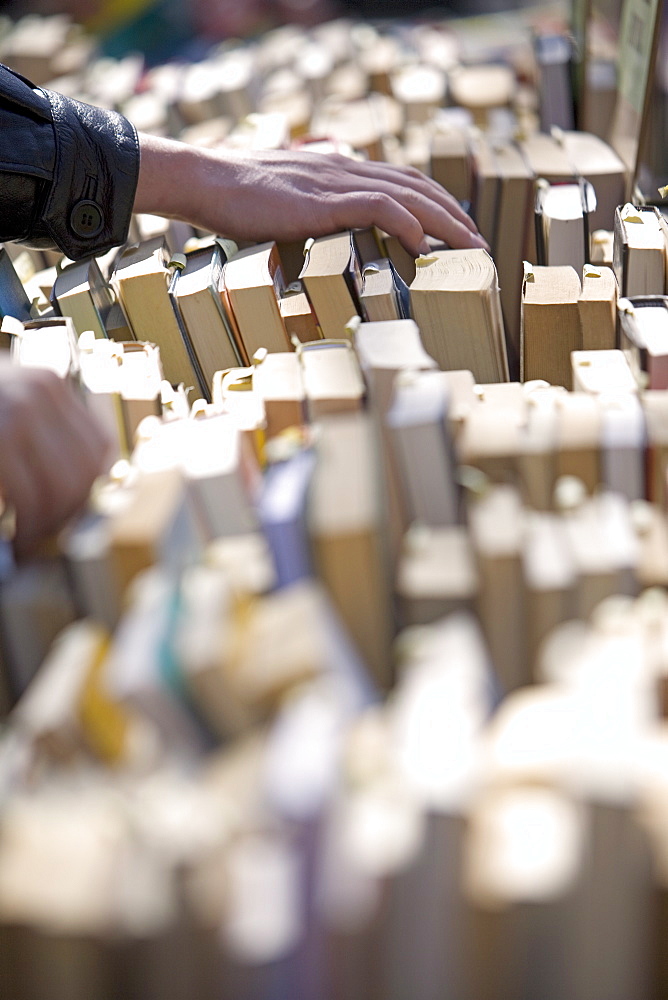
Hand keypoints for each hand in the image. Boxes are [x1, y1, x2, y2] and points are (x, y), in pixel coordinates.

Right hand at [0, 361, 110, 556]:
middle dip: (69, 513)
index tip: (72, 512)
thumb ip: (36, 434)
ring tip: (25, 540)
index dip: (91, 488)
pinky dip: (25, 527)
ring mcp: (14, 412)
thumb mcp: (1, 405)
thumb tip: (79, 486)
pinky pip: (28, 497)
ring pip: (62, 490)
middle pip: (86, 472)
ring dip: (47, 525)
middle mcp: (37, 393)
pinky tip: (14, 539)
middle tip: (44, 534)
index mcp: (45, 385)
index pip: (99, 447)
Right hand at [134, 134, 487, 256]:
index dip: (434, 202)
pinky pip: (377, 206)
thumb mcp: (285, 206)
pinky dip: (406, 223)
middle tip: (479, 243)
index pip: (401, 180)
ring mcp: (335, 183)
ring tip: (469, 246)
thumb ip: (311, 215)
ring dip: (445, 221)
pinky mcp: (322, 200)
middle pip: (416, 186)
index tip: (456, 229)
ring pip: (407, 194)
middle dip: (453, 214)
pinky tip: (423, 243)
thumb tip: (323, 237)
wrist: (205, 181)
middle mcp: (344, 170)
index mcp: (338, 171)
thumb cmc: (236, 201)